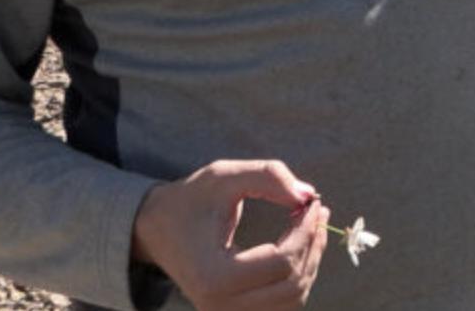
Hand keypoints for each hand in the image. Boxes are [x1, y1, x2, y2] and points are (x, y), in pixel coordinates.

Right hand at [131, 159, 330, 309]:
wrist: (157, 229)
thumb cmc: (190, 200)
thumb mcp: (224, 175)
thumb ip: (268, 176)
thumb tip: (308, 196)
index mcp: (213, 276)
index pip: (282, 262)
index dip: (306, 231)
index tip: (313, 202)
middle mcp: (219, 305)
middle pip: (292, 284)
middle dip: (313, 244)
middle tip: (317, 211)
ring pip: (293, 298)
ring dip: (311, 260)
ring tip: (312, 225)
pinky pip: (283, 303)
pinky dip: (299, 274)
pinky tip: (300, 245)